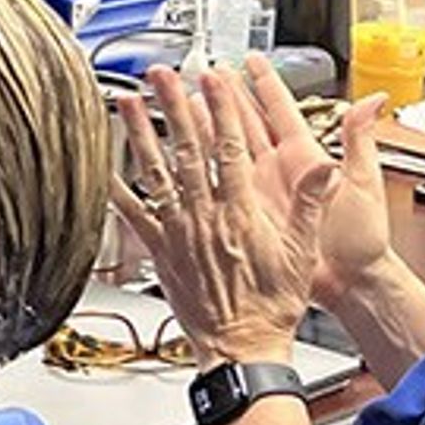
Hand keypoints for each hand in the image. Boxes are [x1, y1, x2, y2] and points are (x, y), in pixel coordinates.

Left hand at [106, 62, 334, 363]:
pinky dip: (115, 187)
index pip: (230, 149)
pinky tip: (102, 163)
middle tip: (163, 74)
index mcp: (242, 213)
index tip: (212, 80)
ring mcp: (178, 234)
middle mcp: (205, 218)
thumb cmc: (271, 307)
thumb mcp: (301, 254)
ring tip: (127, 101)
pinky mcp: (159, 253)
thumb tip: (323, 166)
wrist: (242, 350)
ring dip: (140, 134)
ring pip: (156, 173)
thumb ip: (308, 205)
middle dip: (175, 107)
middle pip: (188, 151)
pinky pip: (132, 216)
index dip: (221, 110)